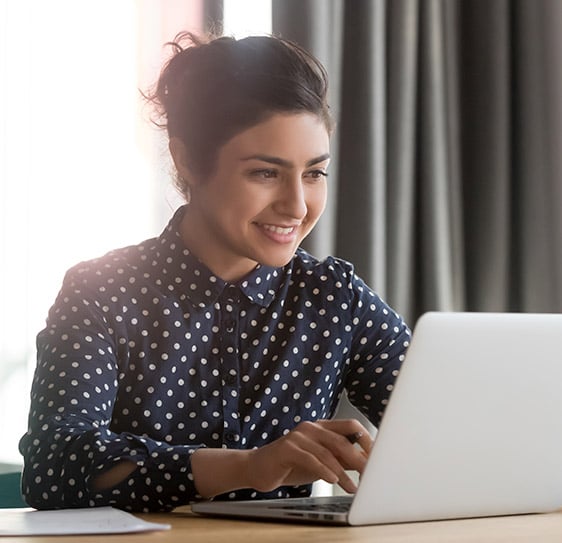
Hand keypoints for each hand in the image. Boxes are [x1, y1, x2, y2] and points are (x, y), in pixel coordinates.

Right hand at [246, 419, 372, 493]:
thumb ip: (339, 459)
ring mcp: (298, 436)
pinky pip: (311, 459)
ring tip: (352, 488)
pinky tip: (333, 480)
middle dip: (359, 459)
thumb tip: (365, 462)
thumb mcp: (320, 462)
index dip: (366, 440)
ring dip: (343, 473)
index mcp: (321, 427)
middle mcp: (311, 427)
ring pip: (328, 452)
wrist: (257, 468)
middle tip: (370, 475)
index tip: (378, 458)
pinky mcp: (287, 448)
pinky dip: (324, 470)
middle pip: (342, 440)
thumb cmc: (290, 465)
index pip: (351, 426)